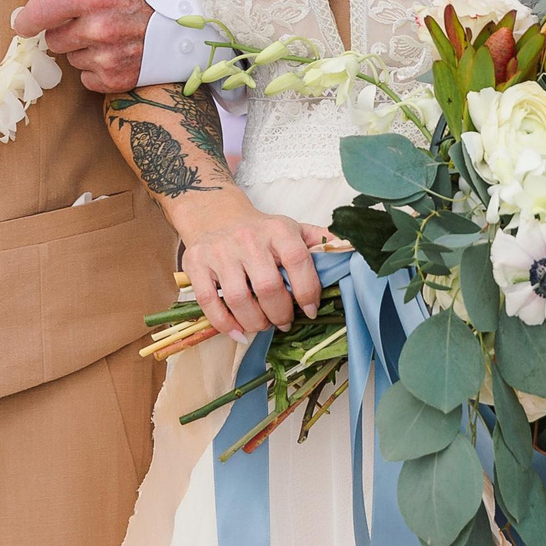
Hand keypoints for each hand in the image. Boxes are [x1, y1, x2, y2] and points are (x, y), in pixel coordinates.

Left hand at [14, 0, 151, 94]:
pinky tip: (116, 51)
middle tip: (87, 19)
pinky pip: (86, 78)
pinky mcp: (116, 79)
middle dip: (64, 29)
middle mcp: (98, 29)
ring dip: (82, 48)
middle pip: (53, 39)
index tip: (24, 21)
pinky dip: (96, 67)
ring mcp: (108, 57)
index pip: (40, 12)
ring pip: (71, 58)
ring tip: (109, 33)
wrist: (191, 20)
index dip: (26, 18)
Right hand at [175, 199, 330, 338]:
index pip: (299, 262)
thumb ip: (320, 242)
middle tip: (284, 321)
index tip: (310, 310)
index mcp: (278, 229)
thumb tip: (350, 253)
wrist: (215, 214)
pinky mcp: (196, 264)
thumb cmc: (260, 230)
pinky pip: (209, 303)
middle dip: (281, 314)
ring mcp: (220, 251)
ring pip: (240, 300)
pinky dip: (225, 324)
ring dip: (256, 322)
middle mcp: (248, 238)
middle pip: (269, 288)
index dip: (308, 292)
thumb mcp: (292, 229)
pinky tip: (239, 331)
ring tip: (263, 324)